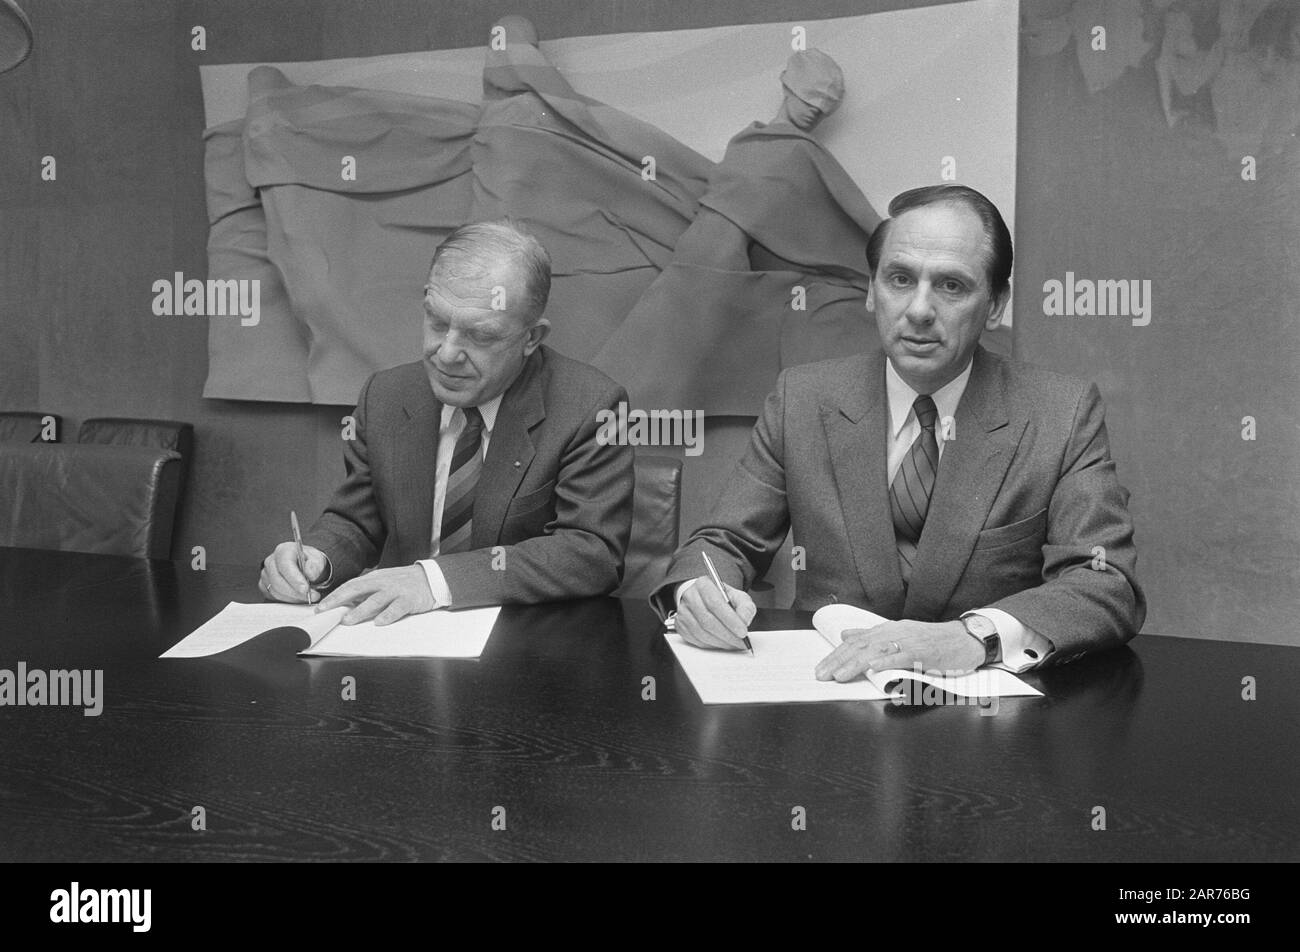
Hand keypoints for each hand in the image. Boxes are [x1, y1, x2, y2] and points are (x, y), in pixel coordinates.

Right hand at [260, 541, 328, 602]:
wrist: (305, 567)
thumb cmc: (310, 562)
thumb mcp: (318, 560)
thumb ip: (315, 566)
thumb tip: (309, 571)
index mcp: (283, 551)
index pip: (285, 565)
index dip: (295, 579)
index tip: (306, 589)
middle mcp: (271, 561)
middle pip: (278, 580)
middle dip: (296, 592)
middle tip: (311, 596)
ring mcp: (266, 574)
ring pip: (276, 591)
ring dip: (294, 597)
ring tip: (308, 597)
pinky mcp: (265, 585)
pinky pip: (274, 596)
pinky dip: (288, 599)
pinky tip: (299, 597)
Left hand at [314, 565, 434, 625]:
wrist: (431, 578)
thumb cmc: (405, 582)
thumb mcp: (384, 582)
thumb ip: (367, 591)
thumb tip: (347, 602)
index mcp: (375, 578)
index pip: (350, 585)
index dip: (334, 595)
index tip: (321, 607)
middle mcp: (383, 583)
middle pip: (357, 589)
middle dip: (339, 600)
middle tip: (326, 611)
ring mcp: (396, 591)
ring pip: (375, 600)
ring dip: (360, 610)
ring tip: (348, 620)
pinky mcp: (409, 600)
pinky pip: (397, 608)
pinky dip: (388, 615)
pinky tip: (379, 622)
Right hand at [676, 577, 755, 649]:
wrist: (705, 600)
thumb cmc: (722, 599)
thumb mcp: (738, 597)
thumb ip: (745, 607)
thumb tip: (744, 621)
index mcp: (703, 585)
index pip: (715, 604)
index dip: (730, 620)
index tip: (743, 632)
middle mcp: (689, 597)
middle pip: (707, 621)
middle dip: (727, 635)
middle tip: (741, 643)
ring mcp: (683, 612)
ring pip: (701, 633)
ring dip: (720, 642)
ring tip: (734, 644)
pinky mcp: (680, 626)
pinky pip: (696, 640)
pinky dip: (711, 645)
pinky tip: (722, 644)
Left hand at [814, 620, 982, 681]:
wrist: (964, 639)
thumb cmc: (932, 640)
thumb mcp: (899, 634)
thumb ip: (872, 636)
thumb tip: (845, 634)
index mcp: (887, 630)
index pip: (855, 642)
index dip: (836, 655)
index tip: (821, 668)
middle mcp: (894, 633)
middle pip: (860, 646)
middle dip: (838, 661)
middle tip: (822, 675)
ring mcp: (908, 641)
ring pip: (876, 651)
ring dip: (855, 663)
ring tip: (840, 675)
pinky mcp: (923, 652)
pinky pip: (902, 656)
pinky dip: (886, 661)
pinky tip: (873, 667)